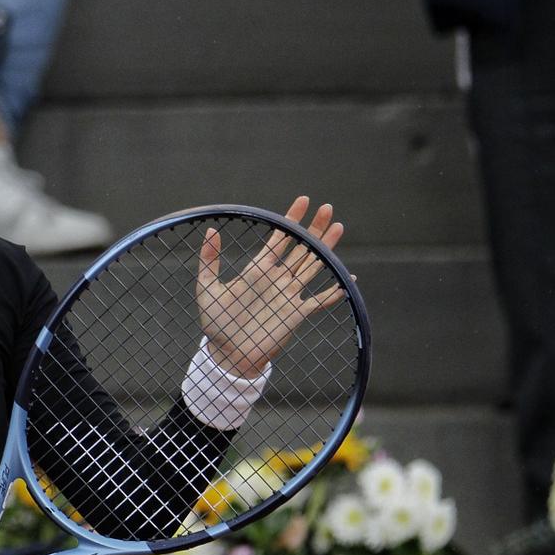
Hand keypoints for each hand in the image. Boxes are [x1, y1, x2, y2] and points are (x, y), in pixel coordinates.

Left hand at [197, 196, 348, 377]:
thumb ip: (209, 260)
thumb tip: (211, 229)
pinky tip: (348, 278)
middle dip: (314, 228)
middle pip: (301, 248)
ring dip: (326, 249)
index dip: (291, 219)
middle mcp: (277, 279)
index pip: (279, 238)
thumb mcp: (207, 288)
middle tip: (328, 207)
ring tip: (339, 227)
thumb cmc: (216, 323)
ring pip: (313, 266)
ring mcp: (289, 296)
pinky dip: (333, 291)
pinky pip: (320, 300)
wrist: (228, 354)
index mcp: (257, 269)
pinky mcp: (297, 314)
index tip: (303, 200)